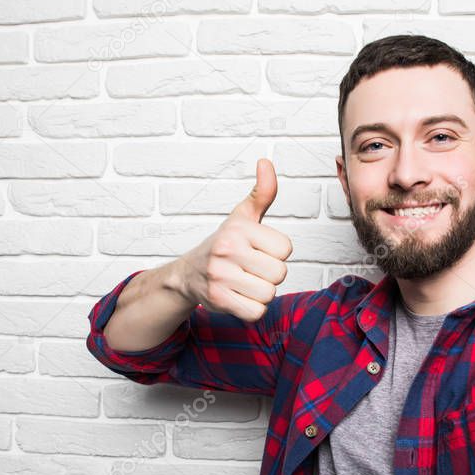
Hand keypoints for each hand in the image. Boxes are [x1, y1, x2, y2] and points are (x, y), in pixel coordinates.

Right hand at [179, 158, 292, 321]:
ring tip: (244, 282)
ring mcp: (220, 276)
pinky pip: (256, 312)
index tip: (258, 250)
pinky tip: (238, 297)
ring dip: (261, 292)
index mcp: (239, 228)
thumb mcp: (242, 216)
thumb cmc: (225, 244)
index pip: (286, 249)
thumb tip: (266, 162)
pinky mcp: (218, 299)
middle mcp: (227, 249)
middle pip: (279, 273)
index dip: (276, 253)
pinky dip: (252, 309)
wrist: (188, 274)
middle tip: (250, 269)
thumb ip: (262, 193)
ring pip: (269, 294)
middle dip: (269, 275)